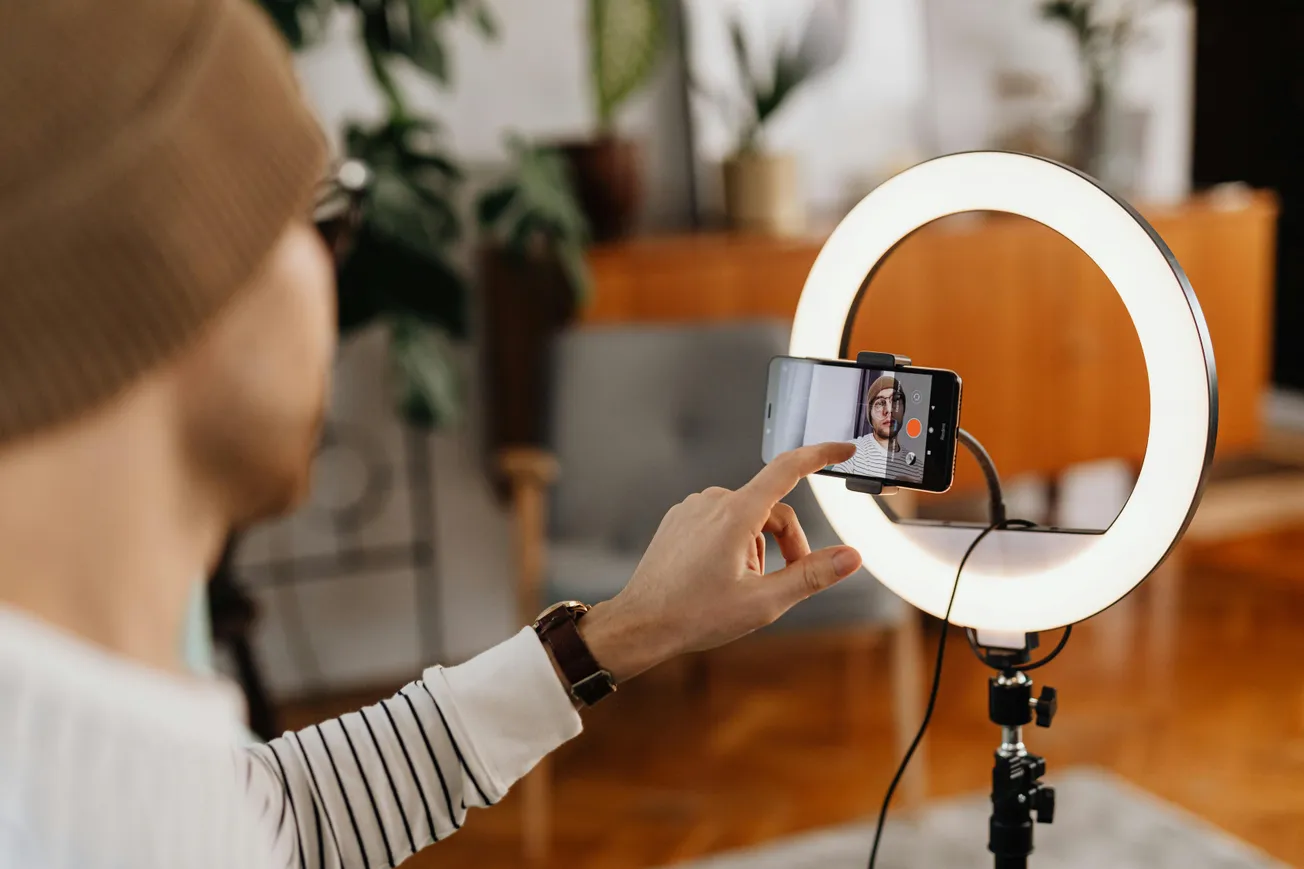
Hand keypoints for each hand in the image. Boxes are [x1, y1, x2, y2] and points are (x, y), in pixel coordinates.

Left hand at [577, 442, 862, 682]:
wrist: (641, 624)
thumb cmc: (695, 615)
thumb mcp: (764, 602)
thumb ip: (811, 575)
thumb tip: (851, 556)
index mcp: (735, 514)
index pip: (788, 469)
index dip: (820, 455)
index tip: (842, 449)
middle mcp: (713, 501)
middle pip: (772, 509)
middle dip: (788, 543)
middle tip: (788, 582)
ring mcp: (693, 508)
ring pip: (747, 518)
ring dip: (759, 548)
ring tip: (745, 587)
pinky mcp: (680, 519)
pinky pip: (721, 522)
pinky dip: (735, 544)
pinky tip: (723, 577)